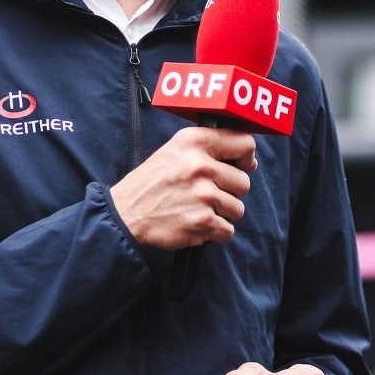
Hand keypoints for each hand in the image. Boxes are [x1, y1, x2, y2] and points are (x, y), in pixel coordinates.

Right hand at [108, 126, 256, 248]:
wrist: (124, 214)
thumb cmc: (152, 183)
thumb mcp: (175, 151)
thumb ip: (210, 150)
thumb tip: (250, 161)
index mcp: (195, 142)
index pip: (245, 143)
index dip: (246, 158)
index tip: (240, 166)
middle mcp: (201, 165)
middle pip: (244, 183)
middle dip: (229, 192)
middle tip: (205, 195)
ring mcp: (203, 195)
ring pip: (237, 209)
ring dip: (221, 214)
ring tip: (196, 209)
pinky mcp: (203, 221)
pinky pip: (227, 230)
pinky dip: (214, 232)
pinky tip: (194, 223)